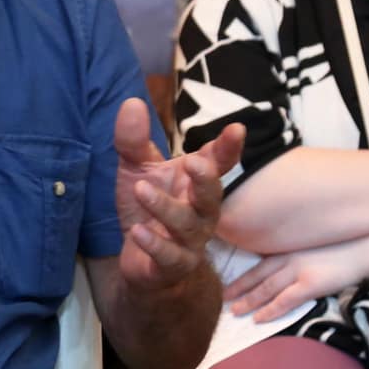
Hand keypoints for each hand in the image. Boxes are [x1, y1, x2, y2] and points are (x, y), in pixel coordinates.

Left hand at [113, 97, 242, 291]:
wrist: (142, 262)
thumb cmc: (147, 208)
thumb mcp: (136, 170)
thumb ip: (134, 140)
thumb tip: (131, 102)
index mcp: (195, 184)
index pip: (218, 163)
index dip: (228, 148)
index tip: (237, 129)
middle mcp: (201, 212)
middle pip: (212, 196)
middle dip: (206, 179)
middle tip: (193, 162)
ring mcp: (190, 242)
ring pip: (187, 225)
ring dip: (164, 207)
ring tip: (139, 189)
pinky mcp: (173, 267)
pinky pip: (169, 257)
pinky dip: (153, 244)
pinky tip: (138, 231)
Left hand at [224, 236, 368, 322]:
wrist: (363, 246)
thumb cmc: (341, 248)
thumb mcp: (312, 246)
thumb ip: (295, 256)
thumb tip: (282, 271)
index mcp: (288, 249)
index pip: (257, 265)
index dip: (241, 277)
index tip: (227, 287)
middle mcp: (288, 258)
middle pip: (256, 276)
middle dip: (238, 290)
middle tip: (222, 301)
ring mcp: (298, 270)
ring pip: (265, 289)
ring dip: (248, 301)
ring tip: (234, 312)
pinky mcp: (310, 284)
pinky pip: (284, 300)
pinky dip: (269, 310)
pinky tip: (258, 319)